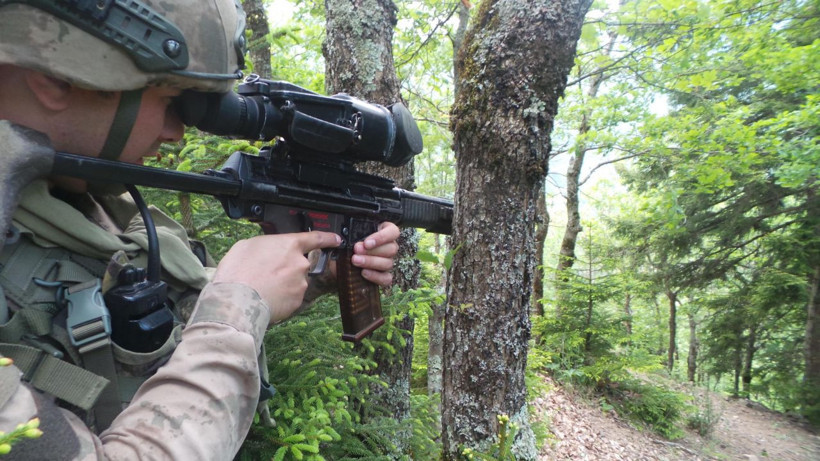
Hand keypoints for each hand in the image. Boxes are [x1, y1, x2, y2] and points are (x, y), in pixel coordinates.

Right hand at [212, 231, 341, 324]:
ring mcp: (300, 284)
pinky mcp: (297, 302)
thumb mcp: (248, 245)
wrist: (237, 301)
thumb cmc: (238, 271)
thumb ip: (267, 245)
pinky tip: (266, 298)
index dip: (327, 238)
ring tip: (262, 288)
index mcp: (289, 245)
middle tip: (265, 274)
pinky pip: (290, 298)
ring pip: (294, 282)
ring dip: (282, 284)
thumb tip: (269, 250)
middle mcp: (300, 263)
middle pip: (299, 264)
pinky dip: (281, 298)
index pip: (315, 238)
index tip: (336, 239)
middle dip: (286, 269)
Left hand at [351, 222, 399, 285]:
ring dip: (371, 262)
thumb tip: (345, 235)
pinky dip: (375, 276)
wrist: (338, 259)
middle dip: (372, 251)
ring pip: (388, 263)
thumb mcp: (347, 233)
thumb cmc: (346, 242)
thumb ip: (351, 231)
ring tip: (355, 260)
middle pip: (391, 249)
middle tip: (356, 250)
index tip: (366, 243)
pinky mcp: (384, 276)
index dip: (382, 237)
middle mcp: (389, 246)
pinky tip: (363, 273)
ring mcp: (387, 262)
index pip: (393, 232)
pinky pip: (386, 278)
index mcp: (384, 231)